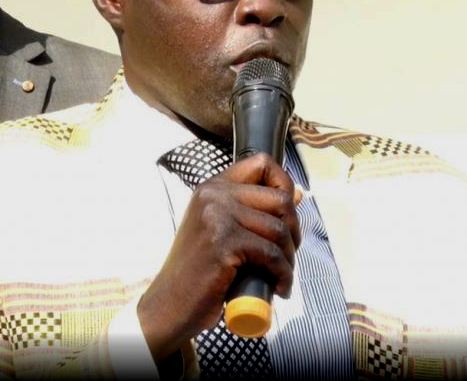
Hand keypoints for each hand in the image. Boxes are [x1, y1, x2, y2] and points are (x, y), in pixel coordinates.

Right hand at [137, 153, 300, 363]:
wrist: (170, 304)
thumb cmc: (198, 272)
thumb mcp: (221, 231)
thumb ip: (251, 211)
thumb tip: (296, 195)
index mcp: (211, 188)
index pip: (260, 163)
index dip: (283, 184)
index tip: (287, 215)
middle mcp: (213, 196)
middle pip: (279, 199)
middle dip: (293, 230)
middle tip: (287, 255)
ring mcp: (217, 217)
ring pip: (279, 229)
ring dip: (289, 258)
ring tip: (282, 275)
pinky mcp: (224, 243)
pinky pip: (272, 255)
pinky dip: (283, 274)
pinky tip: (279, 287)